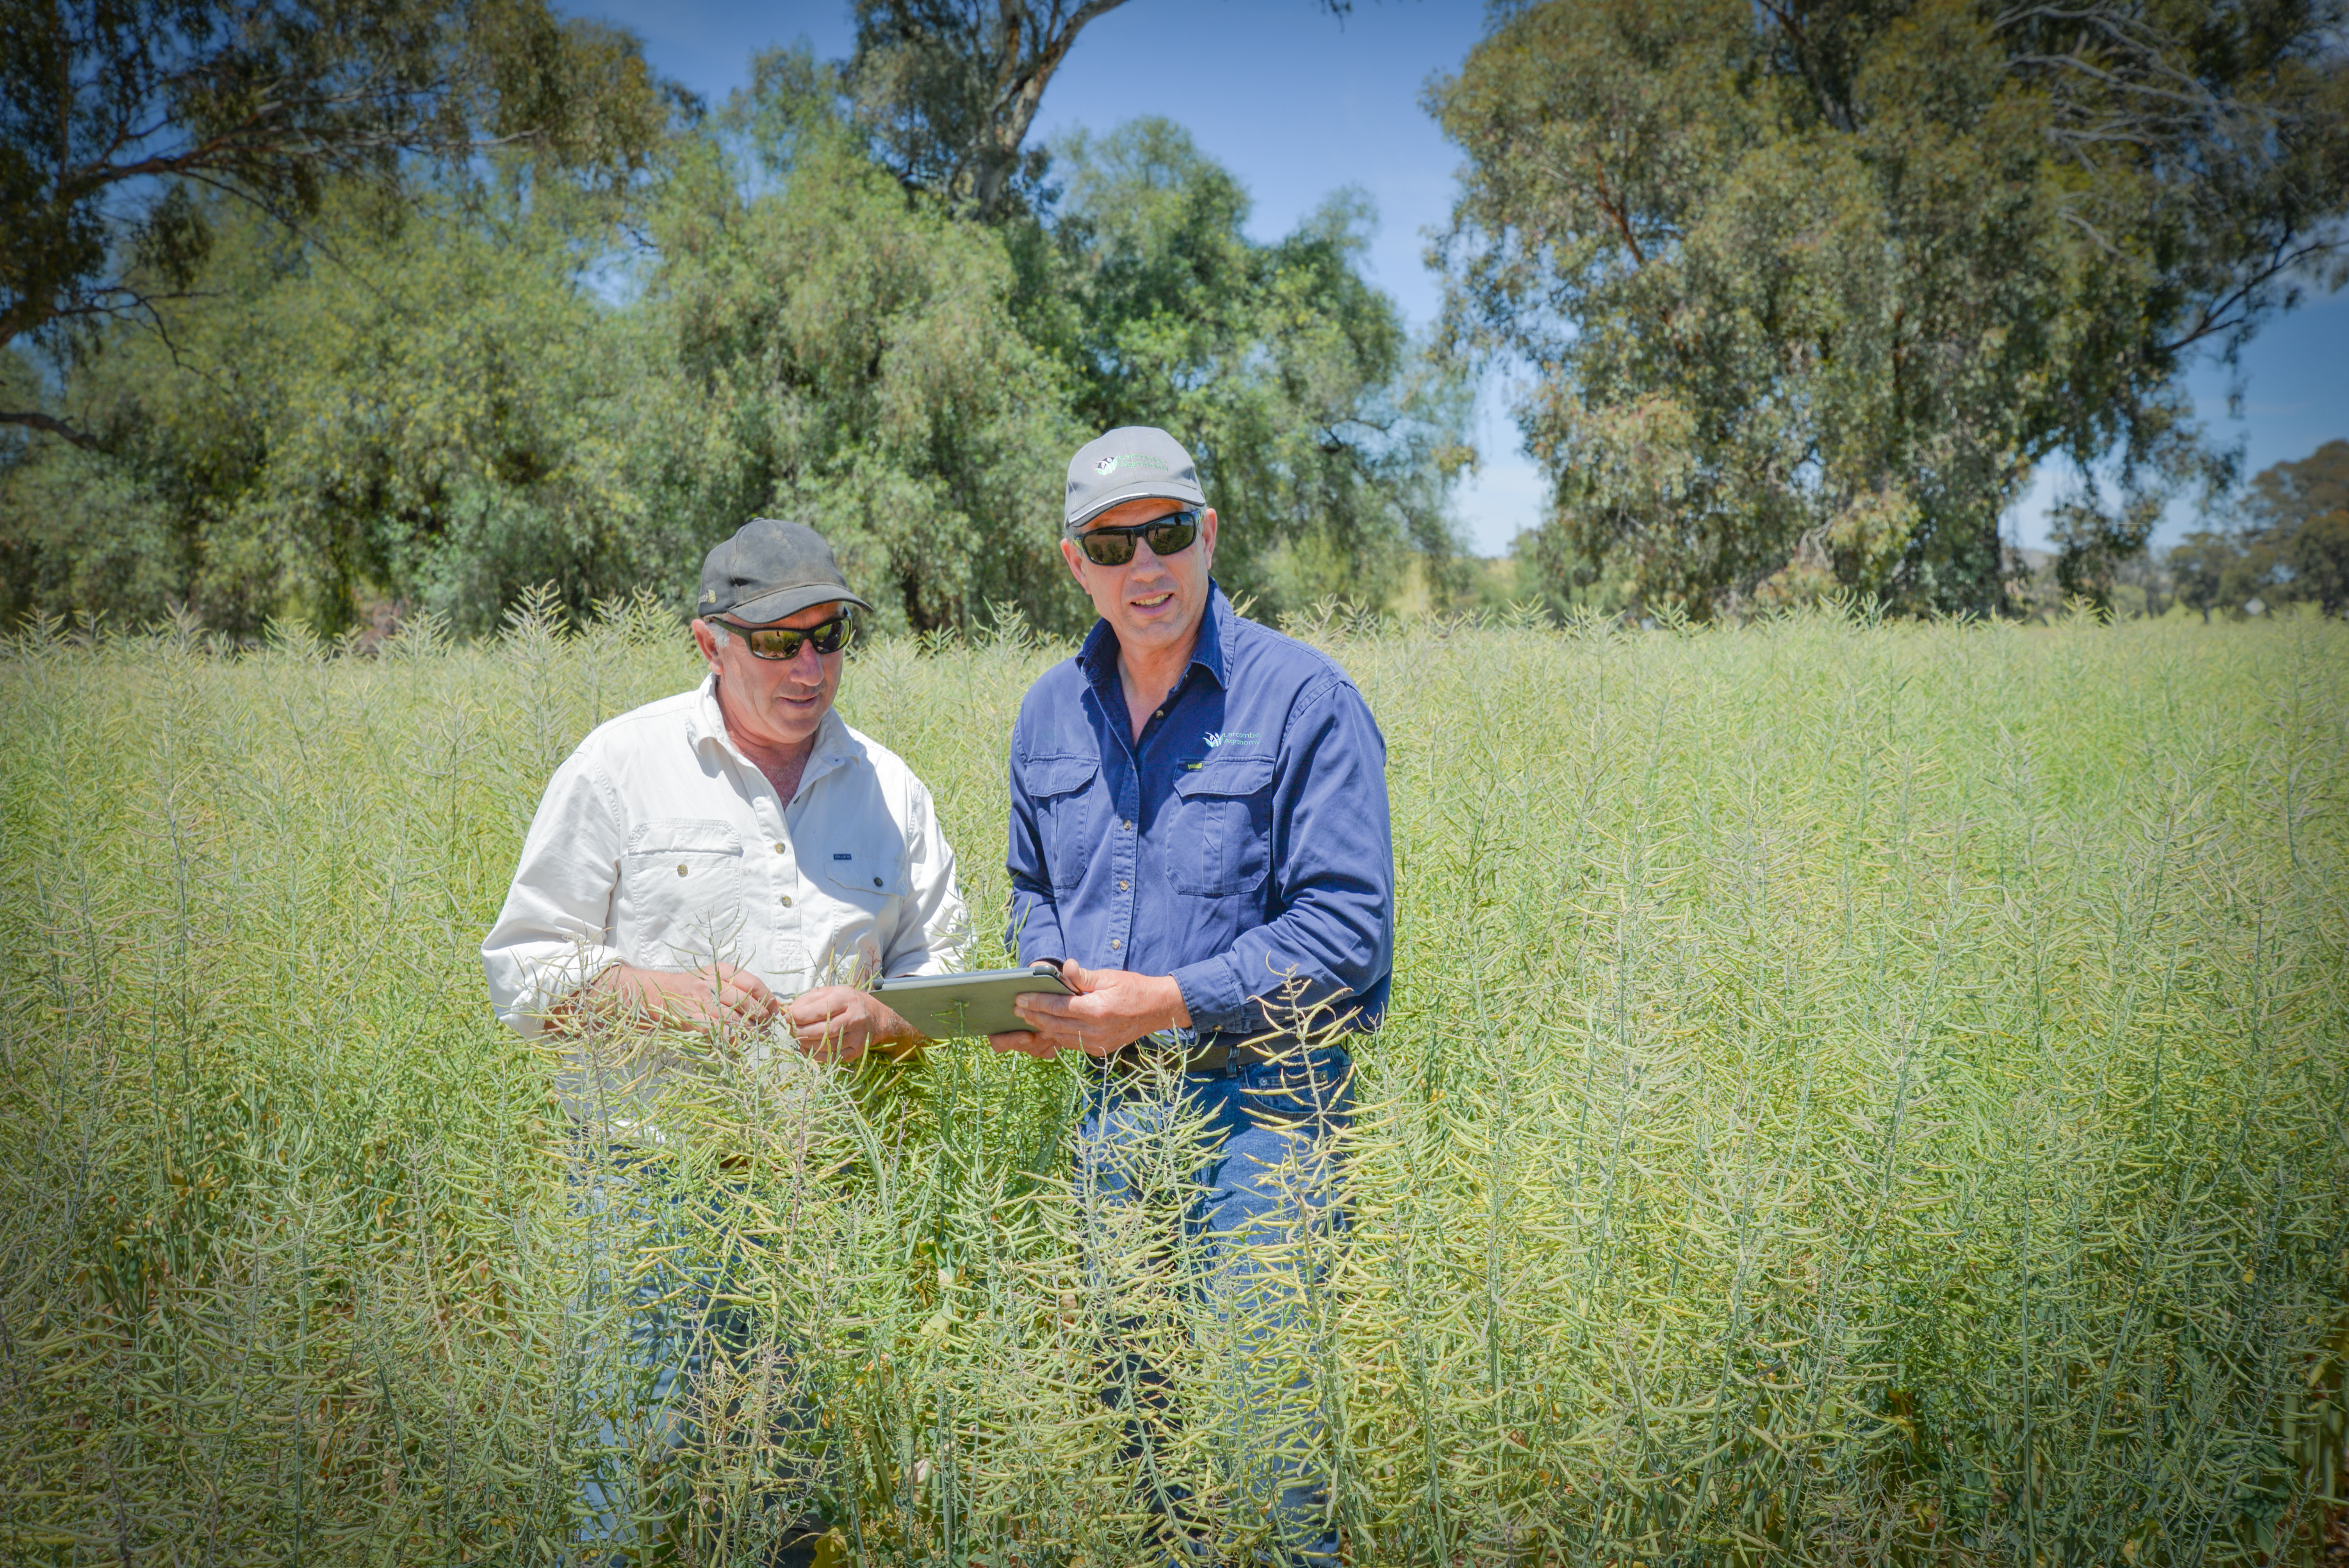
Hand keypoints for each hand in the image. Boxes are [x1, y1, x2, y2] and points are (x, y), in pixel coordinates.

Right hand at [573, 961, 778, 1030]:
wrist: (645, 994)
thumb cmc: (683, 991)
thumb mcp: (709, 979)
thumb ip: (734, 988)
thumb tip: (765, 1006)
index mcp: (720, 970)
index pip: (754, 983)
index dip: (769, 999)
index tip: (774, 1011)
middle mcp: (712, 982)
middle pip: (749, 1003)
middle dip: (760, 1018)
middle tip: (764, 1028)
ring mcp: (700, 1000)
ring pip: (736, 1019)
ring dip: (747, 1032)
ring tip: (750, 1038)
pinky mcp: (690, 1018)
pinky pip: (719, 1033)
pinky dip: (729, 1041)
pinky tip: (731, 1044)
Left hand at [786, 985, 921, 1063]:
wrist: (877, 1019)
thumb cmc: (848, 1002)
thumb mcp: (831, 992)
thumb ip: (808, 1000)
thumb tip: (787, 1011)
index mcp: (846, 999)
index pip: (819, 1010)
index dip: (799, 1016)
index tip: (786, 1017)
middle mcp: (854, 1018)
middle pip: (821, 1030)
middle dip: (799, 1031)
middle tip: (790, 1029)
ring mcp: (856, 1037)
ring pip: (824, 1045)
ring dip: (805, 1043)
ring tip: (798, 1037)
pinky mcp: (855, 1052)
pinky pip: (830, 1057)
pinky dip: (814, 1054)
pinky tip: (808, 1047)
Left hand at [989, 960, 1188, 1057]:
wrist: (1158, 1009)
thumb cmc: (1133, 988)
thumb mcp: (1109, 976)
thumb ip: (1084, 976)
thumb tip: (1064, 967)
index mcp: (1096, 1010)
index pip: (1057, 1007)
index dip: (1036, 1002)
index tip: (1019, 998)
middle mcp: (1094, 1031)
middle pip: (1054, 1024)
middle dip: (1033, 1016)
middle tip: (1016, 1008)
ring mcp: (1097, 1043)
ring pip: (1061, 1037)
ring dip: (1042, 1027)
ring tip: (1027, 1018)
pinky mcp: (1100, 1050)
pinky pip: (1072, 1044)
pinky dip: (1057, 1036)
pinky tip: (1048, 1027)